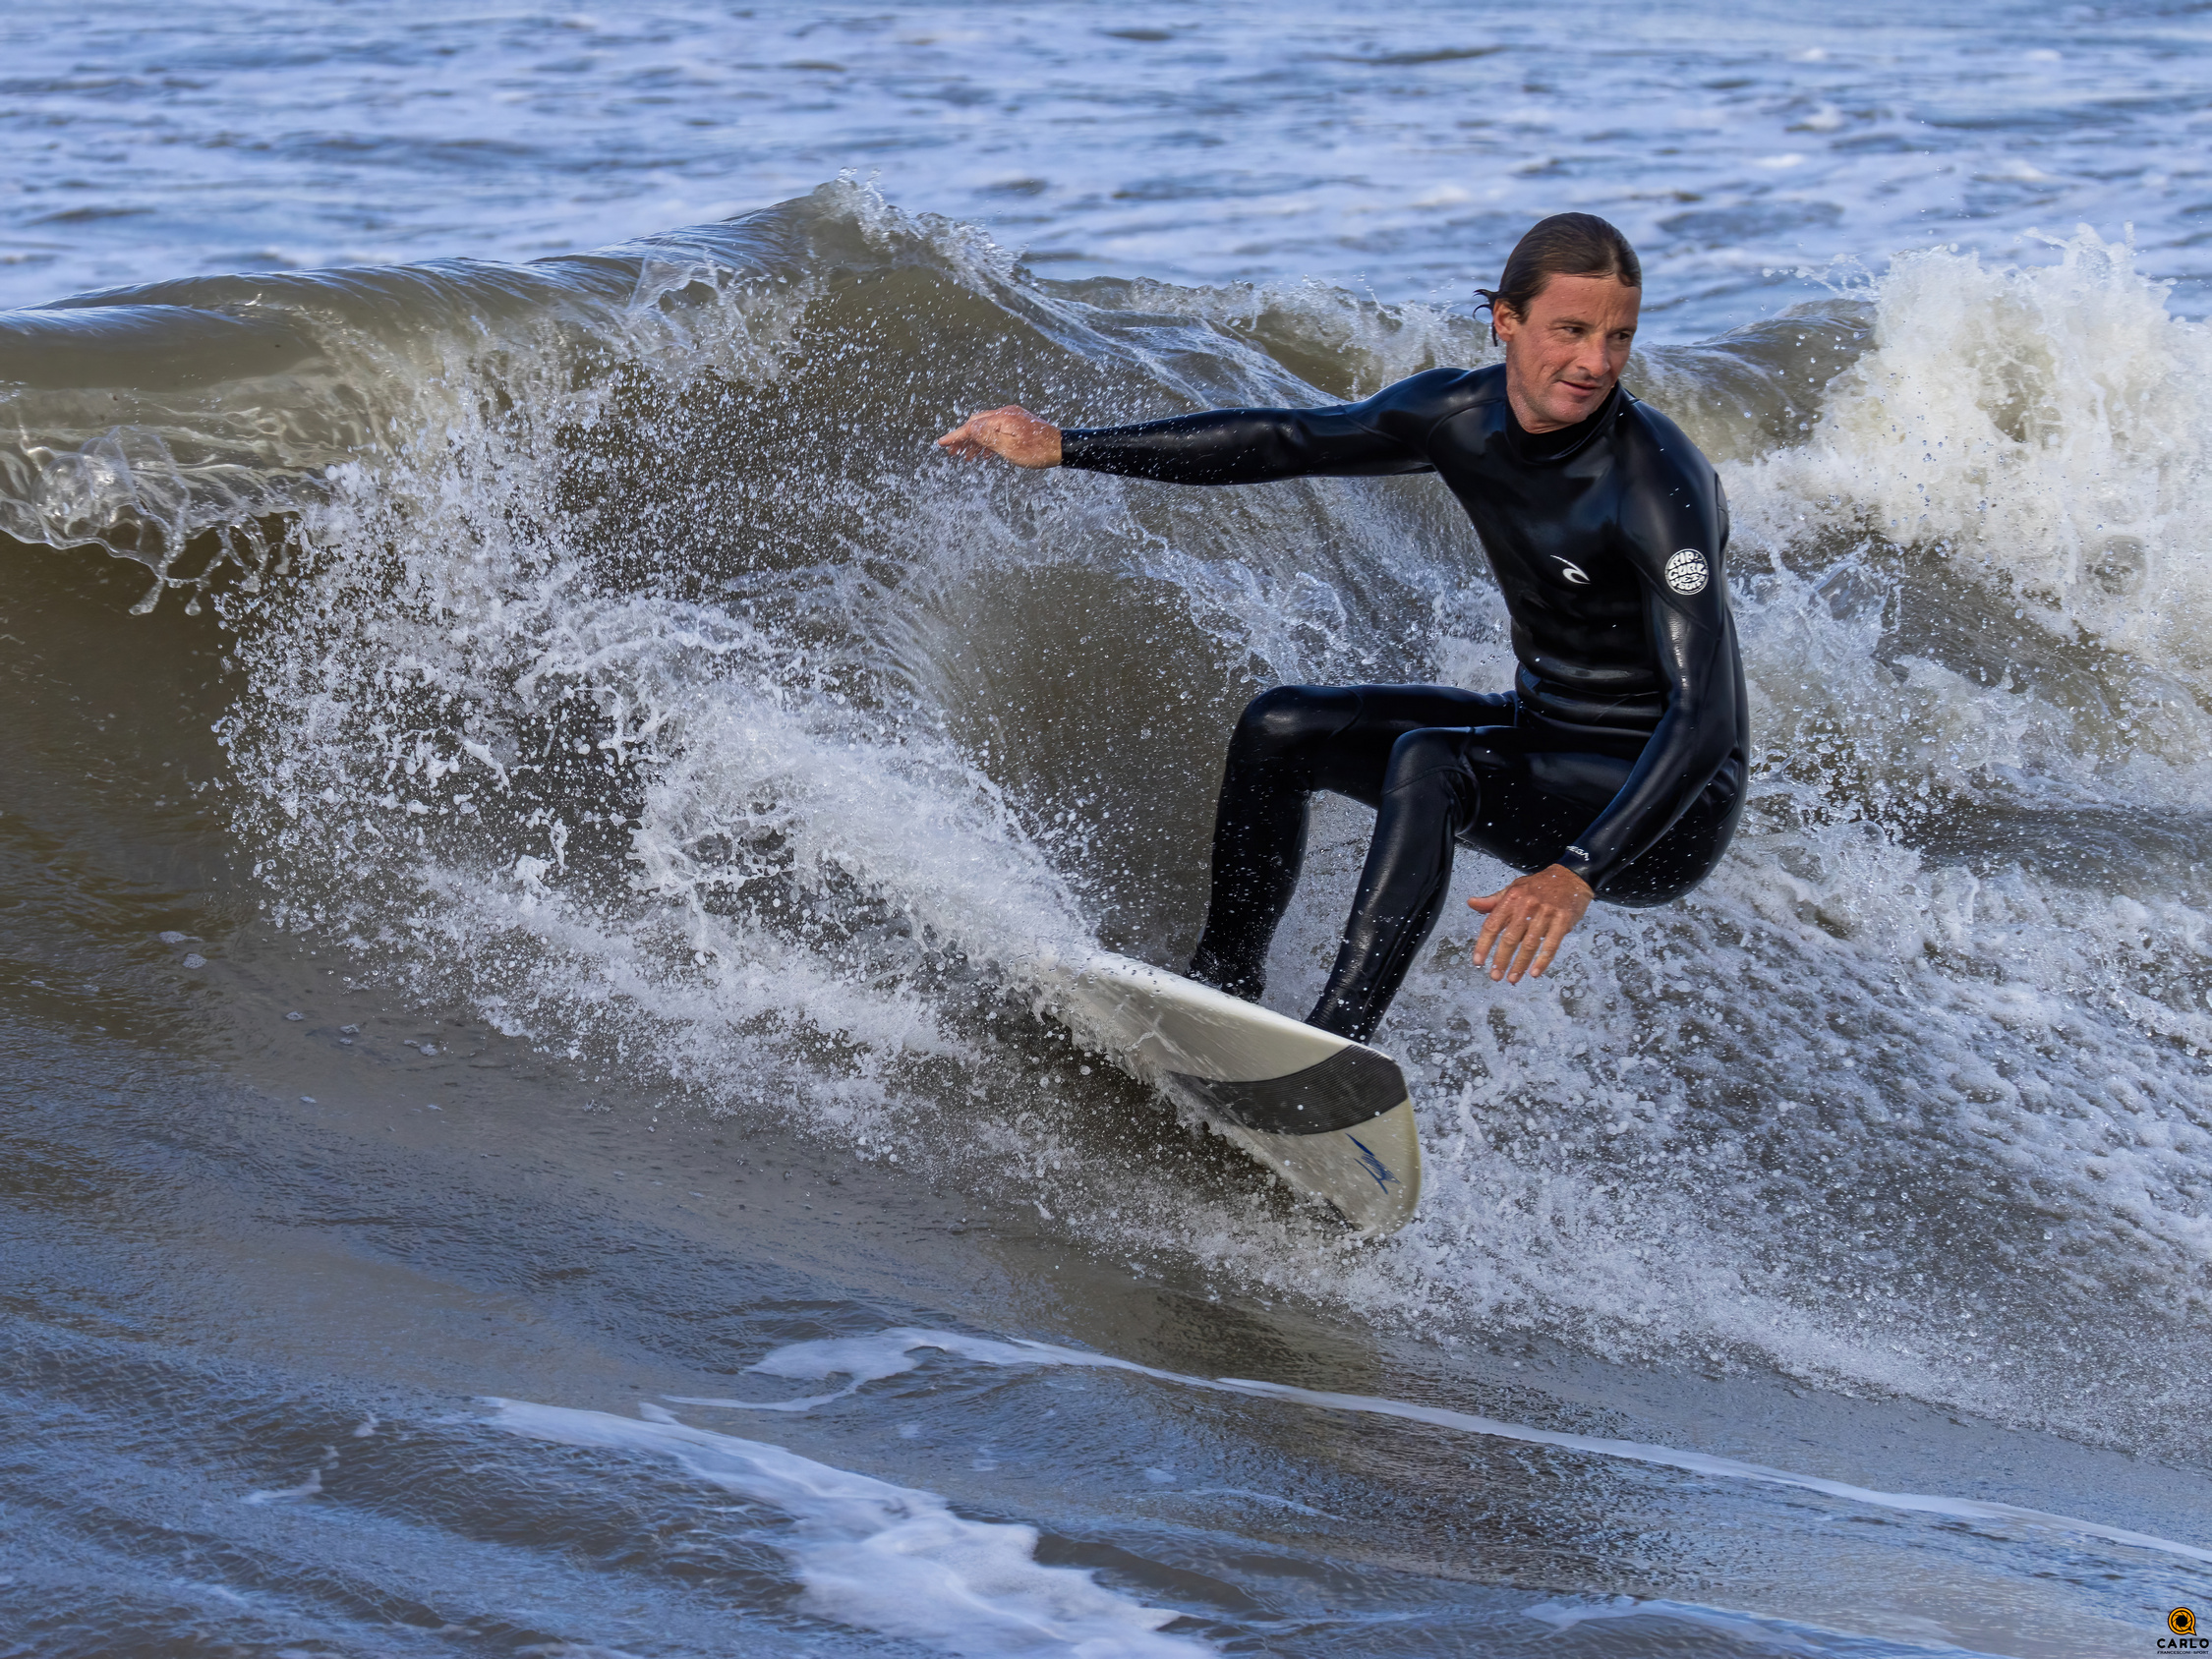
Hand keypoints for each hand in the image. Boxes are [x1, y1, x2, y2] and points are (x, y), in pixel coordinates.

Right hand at [936, 405, 1062, 467]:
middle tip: (953, 453)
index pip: (972, 426)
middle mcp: (1005, 413)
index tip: (941, 443)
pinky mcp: (1018, 423)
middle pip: (977, 424)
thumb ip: (988, 438)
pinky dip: (988, 440)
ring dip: (976, 442)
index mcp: (1001, 418)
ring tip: (968, 457)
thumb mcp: (1009, 449)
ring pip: (987, 427)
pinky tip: (986, 454)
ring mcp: (1012, 417)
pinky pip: (997, 429)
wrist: (1061, 447)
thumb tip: (968, 428)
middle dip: (963, 438)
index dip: (956, 436)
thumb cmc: (1037, 451)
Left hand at [1468, 864, 1592, 983]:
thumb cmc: (1539, 885)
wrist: (1570, 877)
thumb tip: (1471, 903)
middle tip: (1495, 976)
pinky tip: (1534, 972)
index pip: (1493, 924)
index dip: (1484, 944)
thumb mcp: (1514, 888)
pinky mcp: (1562, 921)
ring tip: (1512, 978)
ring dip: (1520, 964)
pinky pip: (1551, 944)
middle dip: (1501, 960)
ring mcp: (1546, 914)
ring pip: (1529, 944)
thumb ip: (1493, 901)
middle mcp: (1527, 906)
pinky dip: (1542, 960)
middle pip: (1510, 938)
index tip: (1478, 961)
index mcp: (1512, 898)